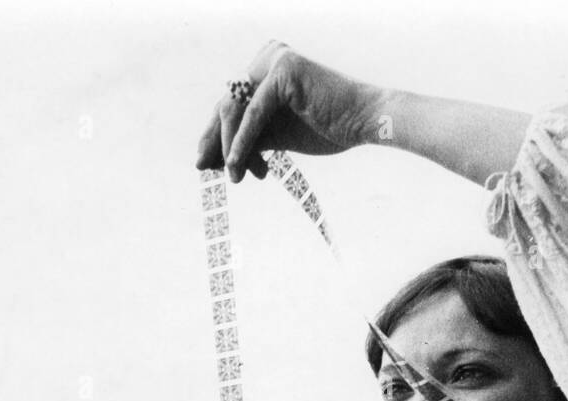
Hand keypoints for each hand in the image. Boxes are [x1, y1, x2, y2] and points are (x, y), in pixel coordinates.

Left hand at [196, 40, 381, 181]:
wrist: (364, 121)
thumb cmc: (327, 128)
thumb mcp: (279, 136)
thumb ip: (251, 140)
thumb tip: (218, 159)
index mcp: (265, 68)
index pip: (232, 104)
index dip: (216, 135)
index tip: (206, 164)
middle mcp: (266, 57)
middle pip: (228, 103)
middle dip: (214, 139)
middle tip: (203, 168)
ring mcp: (273, 60)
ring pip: (236, 107)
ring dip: (229, 145)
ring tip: (232, 176)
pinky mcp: (283, 70)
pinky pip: (254, 112)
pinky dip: (243, 140)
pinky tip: (237, 164)